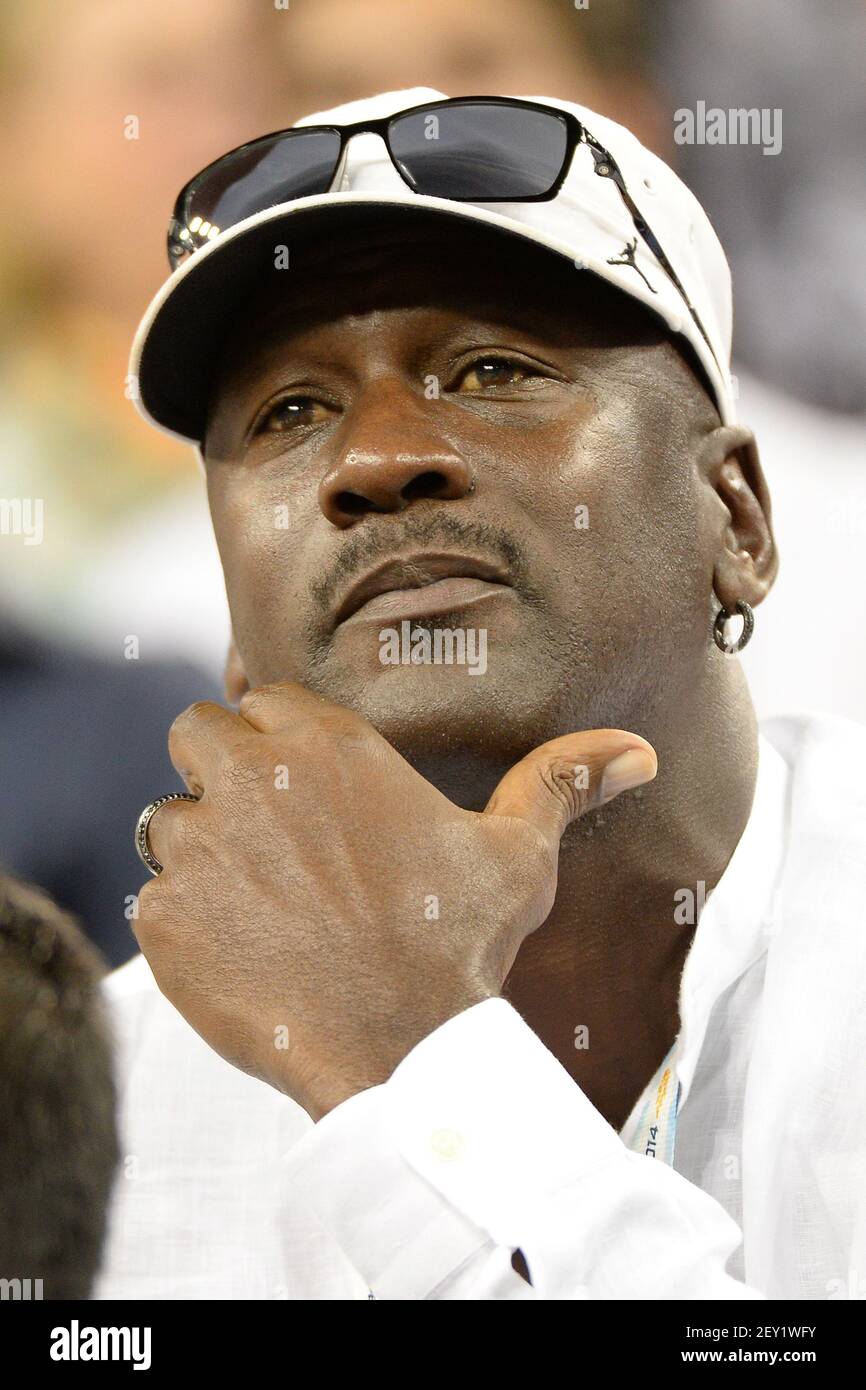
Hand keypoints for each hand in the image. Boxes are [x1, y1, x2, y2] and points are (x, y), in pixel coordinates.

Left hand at [136, 683, 655, 1119]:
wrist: (399, 1052)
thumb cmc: (458, 944)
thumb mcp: (518, 857)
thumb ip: (561, 782)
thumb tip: (638, 750)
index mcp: (327, 747)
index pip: (263, 699)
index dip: (276, 738)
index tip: (295, 780)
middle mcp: (251, 780)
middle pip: (194, 735)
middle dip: (216, 768)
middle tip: (258, 829)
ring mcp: (198, 850)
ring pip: (165, 820)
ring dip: (196, 848)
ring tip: (251, 900)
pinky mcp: (164, 920)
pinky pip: (150, 899)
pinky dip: (181, 921)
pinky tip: (235, 953)